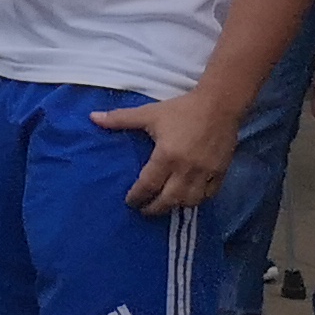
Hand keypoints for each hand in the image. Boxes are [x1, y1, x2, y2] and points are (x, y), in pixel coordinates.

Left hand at [90, 86, 235, 214]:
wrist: (219, 104)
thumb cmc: (182, 109)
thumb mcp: (149, 113)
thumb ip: (120, 118)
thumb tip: (92, 118)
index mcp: (167, 156)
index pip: (148, 185)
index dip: (137, 197)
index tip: (129, 202)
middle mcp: (187, 169)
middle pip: (169, 200)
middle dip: (154, 208)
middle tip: (144, 210)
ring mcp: (206, 173)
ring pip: (190, 201)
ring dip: (175, 206)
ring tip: (165, 205)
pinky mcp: (221, 172)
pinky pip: (209, 194)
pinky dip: (197, 200)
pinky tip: (188, 198)